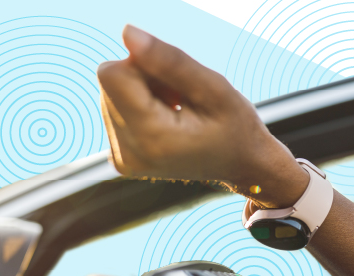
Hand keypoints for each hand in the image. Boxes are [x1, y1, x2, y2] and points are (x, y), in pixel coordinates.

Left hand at [97, 25, 307, 207]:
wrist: (242, 163)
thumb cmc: (236, 126)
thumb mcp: (214, 88)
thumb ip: (170, 61)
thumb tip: (127, 33)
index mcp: (151, 139)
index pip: (114, 74)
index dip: (144, 65)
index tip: (177, 83)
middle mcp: (129, 154)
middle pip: (111, 84)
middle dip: (145, 80)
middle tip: (182, 99)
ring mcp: (124, 160)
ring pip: (111, 94)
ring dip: (144, 93)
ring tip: (178, 110)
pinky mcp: (122, 158)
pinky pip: (115, 111)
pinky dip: (140, 108)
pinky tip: (167, 121)